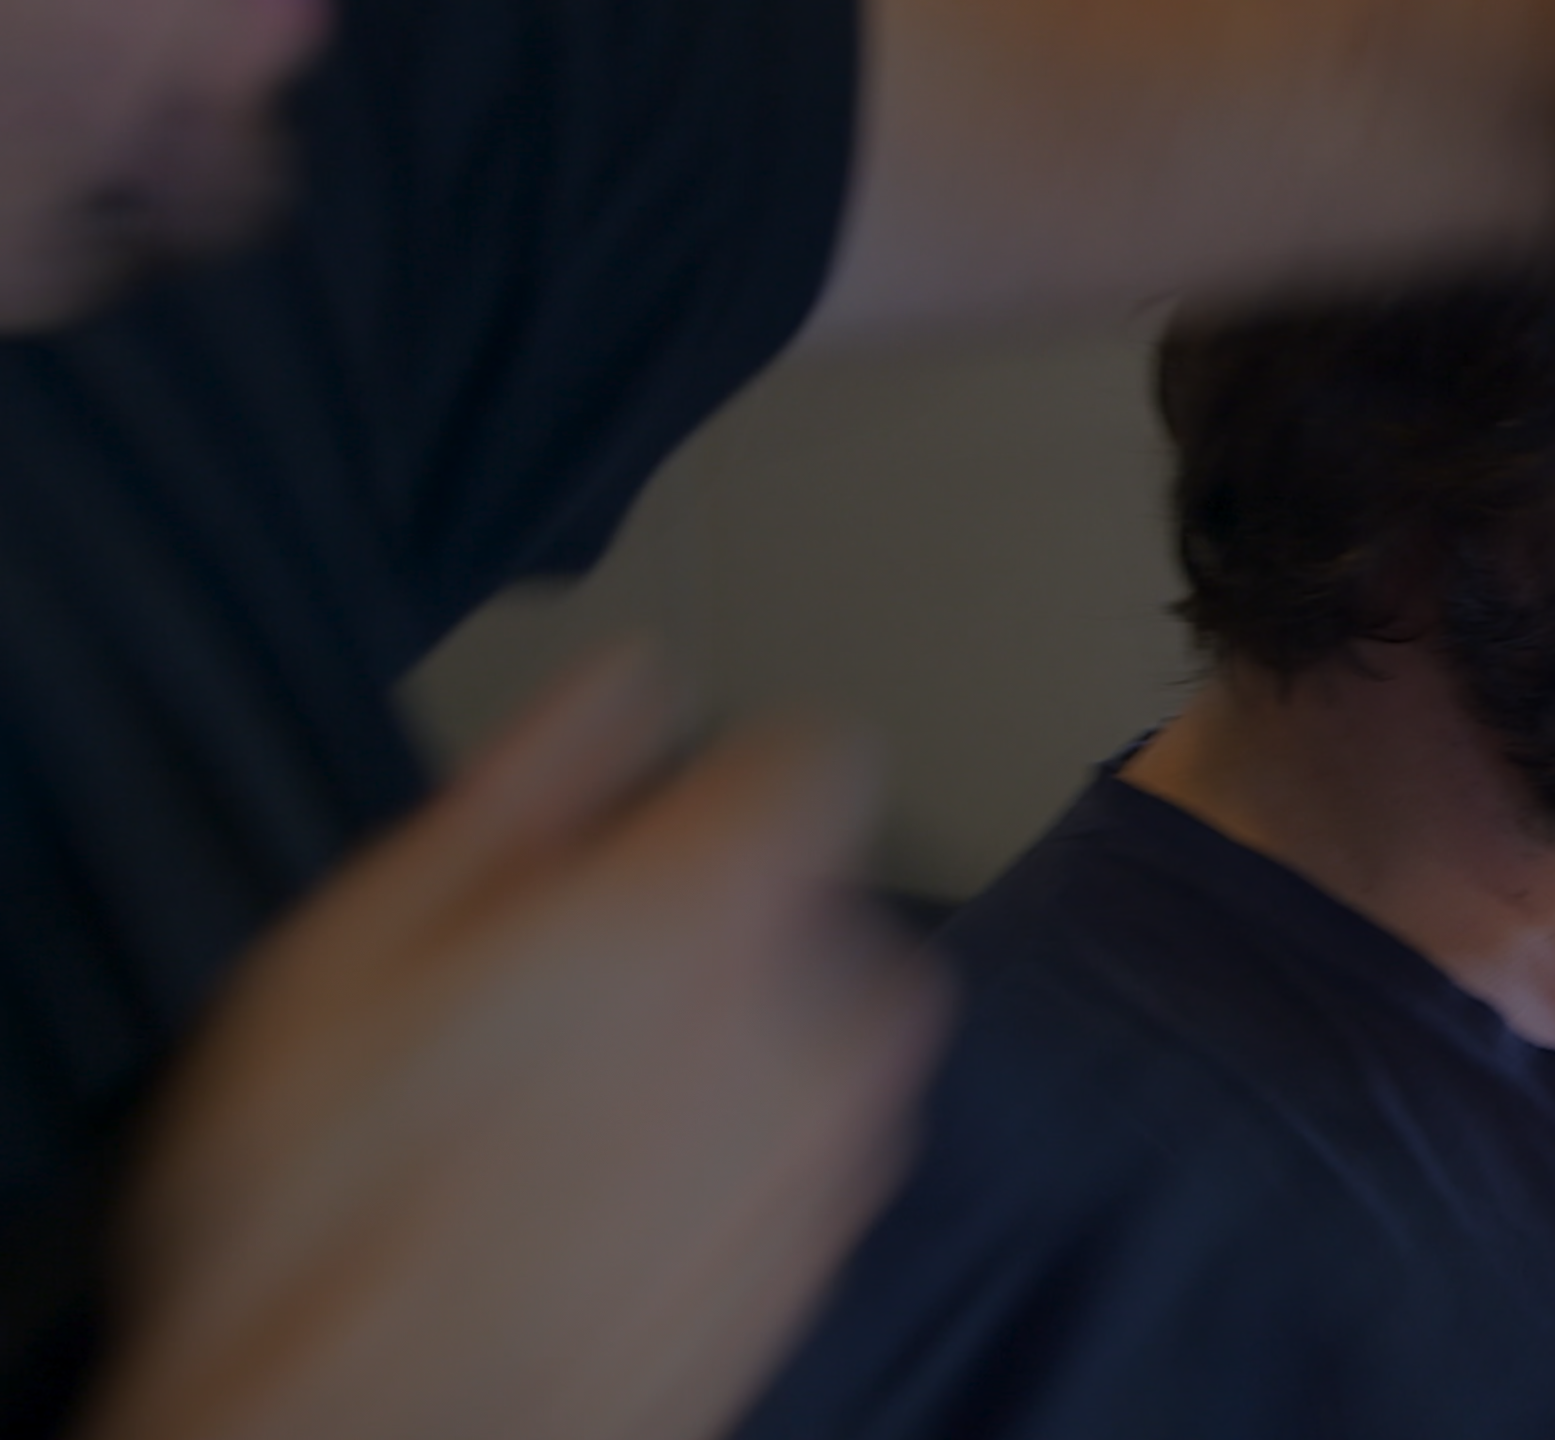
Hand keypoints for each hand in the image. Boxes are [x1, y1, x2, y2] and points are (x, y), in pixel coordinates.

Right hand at [81, 650, 948, 1439]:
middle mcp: (811, 1021)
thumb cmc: (331, 1227)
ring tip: (575, 1101)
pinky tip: (608, 1190)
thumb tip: (616, 687)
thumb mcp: (358, 944)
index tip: (658, 808)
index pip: (816, 756)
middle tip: (575, 979)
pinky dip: (738, 1147)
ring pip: (826, 1034)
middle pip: (820, 903)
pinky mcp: (818, 1259)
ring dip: (740, 1034)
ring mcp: (830, 1153)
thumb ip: (526, 786)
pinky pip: (808, 1154)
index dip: (730, 767)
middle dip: (722, 917)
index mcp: (708, 910)